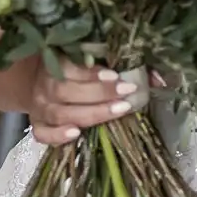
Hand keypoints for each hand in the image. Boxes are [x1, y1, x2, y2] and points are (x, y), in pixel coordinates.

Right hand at [29, 64, 148, 144]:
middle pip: (66, 92)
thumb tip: (158, 80)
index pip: (71, 68)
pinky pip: (42, 134)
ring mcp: (39, 108)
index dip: (92, 73)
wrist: (39, 83)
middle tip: (126, 95)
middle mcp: (44, 86)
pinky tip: (75, 134)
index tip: (116, 76)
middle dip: (99, 94)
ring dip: (89, 114)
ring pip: (59, 113)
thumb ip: (125, 66)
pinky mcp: (37, 126)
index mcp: (56, 63)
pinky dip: (56, 136)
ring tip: (117, 111)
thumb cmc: (76, 70)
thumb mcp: (94, 61)